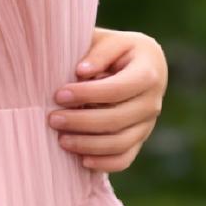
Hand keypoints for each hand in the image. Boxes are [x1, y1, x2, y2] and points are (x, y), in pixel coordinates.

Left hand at [49, 26, 167, 171]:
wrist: (137, 64)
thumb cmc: (115, 51)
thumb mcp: (109, 41)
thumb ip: (98, 52)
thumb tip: (82, 72)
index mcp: (149, 72)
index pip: (117, 89)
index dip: (87, 94)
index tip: (59, 95)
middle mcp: (152, 101)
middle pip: (116, 119)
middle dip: (80, 122)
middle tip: (52, 119)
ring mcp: (147, 124)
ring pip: (119, 143)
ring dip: (87, 145)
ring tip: (60, 139)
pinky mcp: (139, 139)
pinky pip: (124, 159)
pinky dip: (104, 163)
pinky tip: (81, 160)